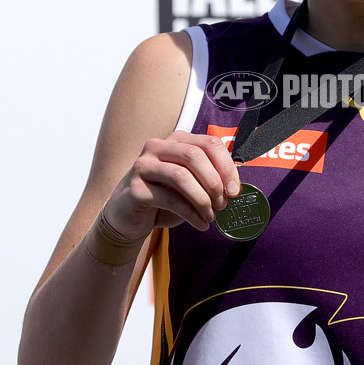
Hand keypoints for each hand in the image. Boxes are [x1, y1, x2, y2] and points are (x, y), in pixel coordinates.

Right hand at [103, 131, 240, 240]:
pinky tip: (200, 224)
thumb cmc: (164, 198)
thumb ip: (210, 179)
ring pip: (181, 176)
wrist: (128, 217)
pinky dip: (190, 213)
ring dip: (202, 199)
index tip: (235, 190)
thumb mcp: (190, 184)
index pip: (209, 143)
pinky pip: (168, 199)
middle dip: (214, 182)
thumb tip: (236, 188)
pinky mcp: (134, 188)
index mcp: (176, 140)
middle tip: (223, 204)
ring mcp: (143, 166)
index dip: (226, 166)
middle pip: (195, 155)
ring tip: (211, 216)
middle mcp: (157, 147)